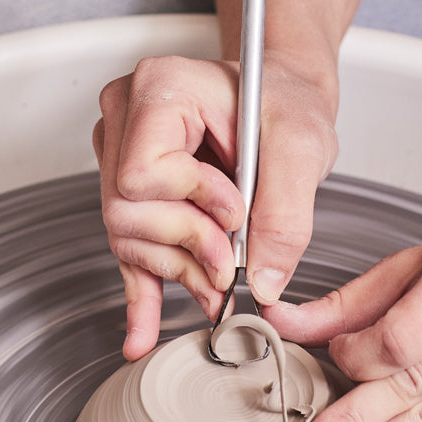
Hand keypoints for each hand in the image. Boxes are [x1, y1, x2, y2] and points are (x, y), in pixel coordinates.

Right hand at [94, 53, 337, 359]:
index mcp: (158, 87)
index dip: (192, 203)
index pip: (141, 174)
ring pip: (126, 238)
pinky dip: (140, 297)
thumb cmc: (285, 100)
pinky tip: (143, 334)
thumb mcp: (302, 145)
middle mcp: (126, 120)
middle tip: (234, 256)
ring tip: (222, 277)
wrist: (282, 98)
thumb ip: (285, 211)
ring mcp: (120, 159)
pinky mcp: (132, 196)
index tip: (236, 206)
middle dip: (187, 244)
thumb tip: (263, 280)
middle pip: (126, 212)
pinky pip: (126, 253)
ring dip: (179, 268)